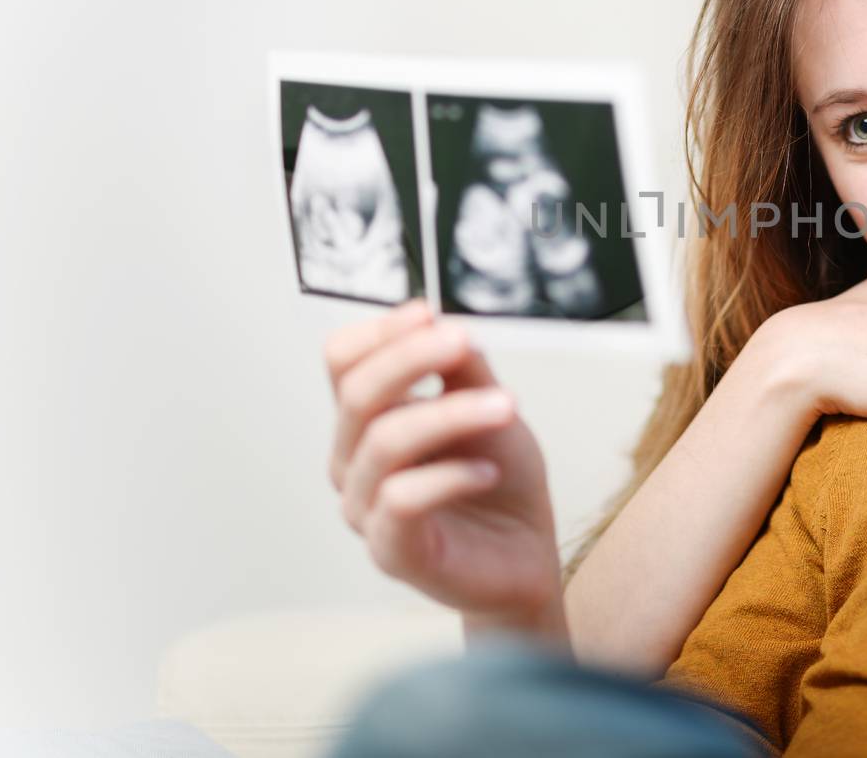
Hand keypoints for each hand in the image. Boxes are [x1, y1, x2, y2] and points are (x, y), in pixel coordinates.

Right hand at [324, 300, 565, 638]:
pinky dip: (451, 476)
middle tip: (463, 341)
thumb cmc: (498, 480)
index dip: (381, 332)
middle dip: (412, 358)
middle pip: (356, 393)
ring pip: (385, 442)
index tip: (429, 312)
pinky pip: (403, 499)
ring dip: (450, 414)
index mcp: (367, 419)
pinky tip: (489, 471)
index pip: (342, 361)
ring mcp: (365, 508)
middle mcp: (353, 461)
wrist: (524, 554)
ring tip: (506, 406)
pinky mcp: (391, 550)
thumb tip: (444, 328)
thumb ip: (465, 370)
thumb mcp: (491, 407)